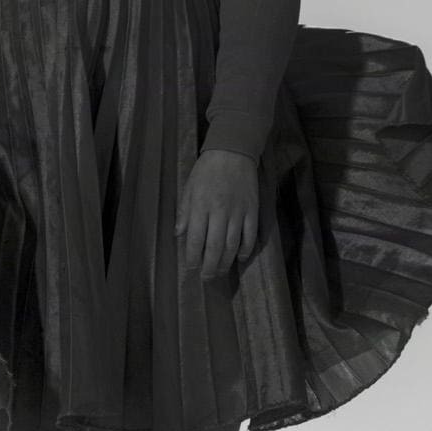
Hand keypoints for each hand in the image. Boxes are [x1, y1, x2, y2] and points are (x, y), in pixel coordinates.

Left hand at [177, 147, 266, 284]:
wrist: (233, 152)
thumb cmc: (207, 170)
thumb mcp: (189, 188)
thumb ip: (184, 212)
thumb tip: (179, 234)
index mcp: (201, 206)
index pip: (196, 239)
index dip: (193, 258)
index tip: (191, 268)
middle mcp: (219, 212)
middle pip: (215, 247)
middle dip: (209, 267)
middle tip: (206, 278)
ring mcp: (237, 213)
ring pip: (232, 245)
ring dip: (225, 263)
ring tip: (220, 272)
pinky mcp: (252, 211)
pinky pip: (250, 236)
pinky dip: (245, 250)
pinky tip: (240, 258)